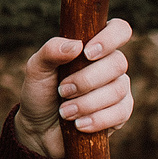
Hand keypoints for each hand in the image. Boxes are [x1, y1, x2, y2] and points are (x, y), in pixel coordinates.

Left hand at [13, 17, 133, 158]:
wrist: (39, 129)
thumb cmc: (41, 93)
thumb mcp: (37, 69)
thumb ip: (51, 52)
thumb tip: (76, 44)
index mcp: (93, 45)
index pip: (119, 29)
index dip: (110, 38)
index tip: (87, 53)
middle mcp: (110, 64)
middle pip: (118, 63)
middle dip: (87, 80)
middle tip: (62, 91)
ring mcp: (118, 88)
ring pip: (118, 89)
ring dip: (87, 103)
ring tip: (65, 112)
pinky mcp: (120, 113)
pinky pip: (121, 112)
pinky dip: (97, 119)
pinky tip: (80, 124)